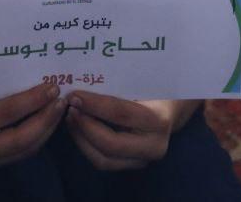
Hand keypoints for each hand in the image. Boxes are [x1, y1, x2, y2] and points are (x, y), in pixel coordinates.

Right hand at [0, 82, 65, 169]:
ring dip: (45, 130)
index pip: (8, 113)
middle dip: (47, 120)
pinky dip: (35, 138)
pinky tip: (45, 120)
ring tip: (58, 109)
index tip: (53, 86)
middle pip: (21, 140)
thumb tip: (23, 53)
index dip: (34, 100)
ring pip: (23, 151)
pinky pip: (17, 153)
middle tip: (62, 99)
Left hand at [64, 92, 195, 170]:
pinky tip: (77, 127)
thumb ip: (118, 83)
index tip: (74, 95)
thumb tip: (84, 76)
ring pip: (103, 158)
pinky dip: (85, 145)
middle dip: (84, 126)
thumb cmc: (154, 87)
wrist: (170, 108)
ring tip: (70, 116)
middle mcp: (154, 146)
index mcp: (159, 120)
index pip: (121, 114)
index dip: (94, 105)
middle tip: (70, 107)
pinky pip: (103, 161)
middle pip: (110, 144)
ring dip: (81, 137)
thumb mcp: (142, 81)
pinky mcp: (132, 165)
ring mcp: (143, 160)